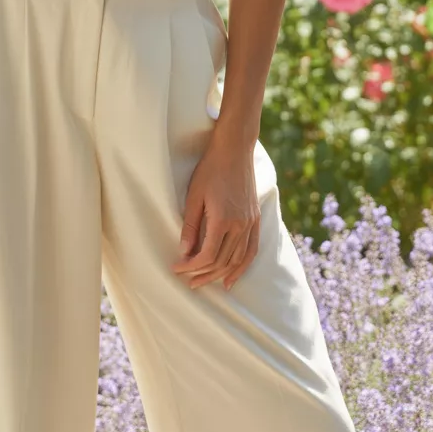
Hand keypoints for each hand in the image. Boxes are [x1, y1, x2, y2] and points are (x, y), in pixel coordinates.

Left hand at [171, 138, 260, 291]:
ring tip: (205, 282)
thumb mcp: (194, 196)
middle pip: (222, 262)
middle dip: (203, 274)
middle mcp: (240, 225)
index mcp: (223, 220)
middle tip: (188, 281)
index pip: (207, 256)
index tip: (177, 268)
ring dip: (220, 274)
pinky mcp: (256, 219)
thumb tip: (183, 252)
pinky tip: (232, 277)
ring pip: (237, 260)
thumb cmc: (210, 169)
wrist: (235, 149)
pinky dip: (242, 267)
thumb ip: (190, 226)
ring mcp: (251, 223)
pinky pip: (252, 250)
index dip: (191, 266)